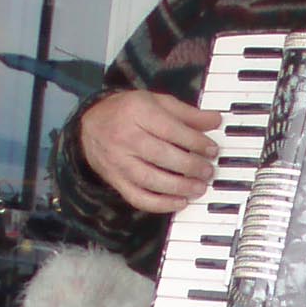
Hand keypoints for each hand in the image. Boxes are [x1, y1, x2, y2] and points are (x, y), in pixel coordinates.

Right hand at [77, 88, 221, 213]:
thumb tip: (215, 121)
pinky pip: (138, 198)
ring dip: (179, 187)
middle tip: (208, 171)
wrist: (90, 125)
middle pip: (163, 156)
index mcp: (138, 112)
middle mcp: (126, 137)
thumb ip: (187, 113)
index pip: (172, 131)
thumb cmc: (128, 112)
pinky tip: (180, 202)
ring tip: (199, 188)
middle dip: (191, 166)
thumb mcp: (157, 102)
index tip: (212, 150)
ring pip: (152, 180)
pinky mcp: (116, 180)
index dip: (196, 143)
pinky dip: (161, 204)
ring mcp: (119, 161)